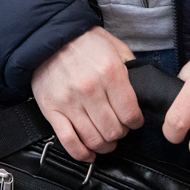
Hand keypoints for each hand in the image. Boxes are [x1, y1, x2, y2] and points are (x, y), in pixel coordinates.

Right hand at [31, 26, 145, 160]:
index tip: (133, 121)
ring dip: (104, 145)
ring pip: (94, 139)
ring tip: (106, 141)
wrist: (47, 35)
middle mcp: (89, 88)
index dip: (135, 122)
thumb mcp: (114, 46)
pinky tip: (90, 154)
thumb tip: (142, 91)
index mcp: (110, 72)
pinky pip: (69, 141)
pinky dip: (82, 153)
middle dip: (120, 133)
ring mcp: (69, 101)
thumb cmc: (83, 41)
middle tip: (119, 128)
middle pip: (114, 131)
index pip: (131, 114)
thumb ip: (130, 68)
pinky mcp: (51, 109)